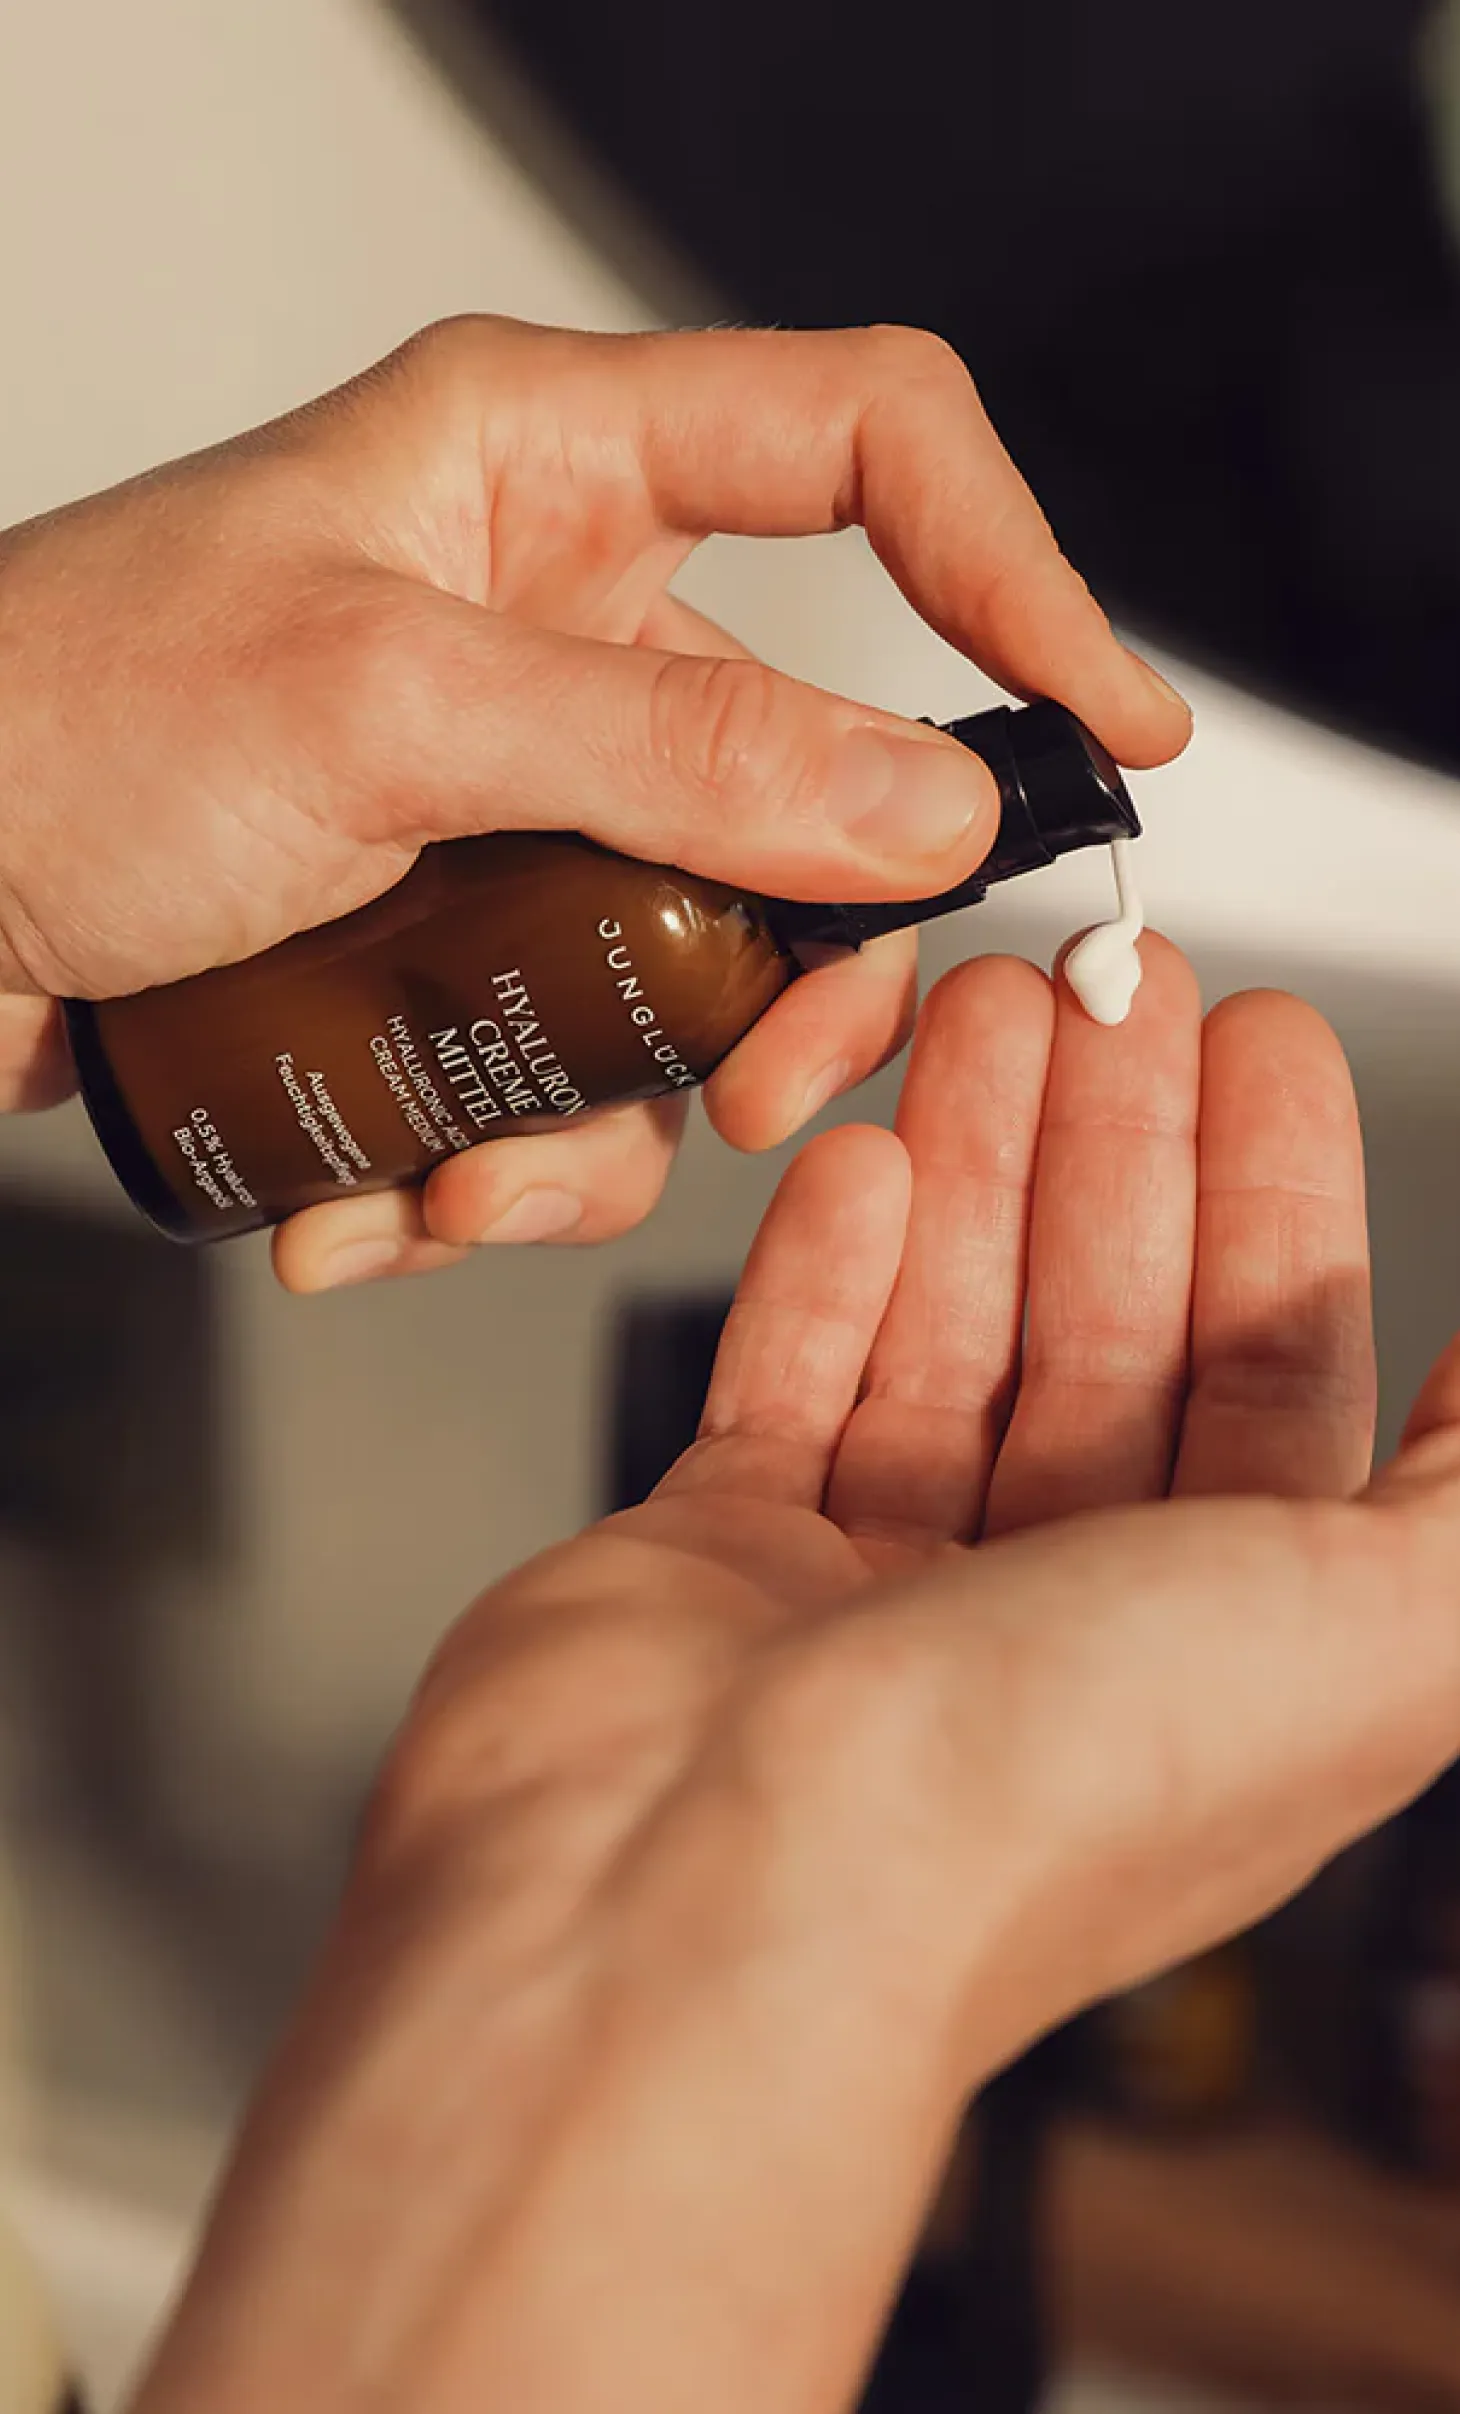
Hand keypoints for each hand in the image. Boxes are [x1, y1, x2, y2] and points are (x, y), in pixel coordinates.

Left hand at [0, 316, 1185, 1286]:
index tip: (1105, 729)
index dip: (1016, 567)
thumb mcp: (379, 712)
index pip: (864, 445)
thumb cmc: (46, 721)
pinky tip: (386, 1200)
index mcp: (543, 472)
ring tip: (478, 1180)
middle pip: (811, 781)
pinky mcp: (455, 932)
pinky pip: (571, 1055)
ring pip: (697, 963)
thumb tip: (916, 802)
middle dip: (799, 974)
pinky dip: (502, 1158)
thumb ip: (668, 750)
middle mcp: (550, 628)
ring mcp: (510, 796)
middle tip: (762, 1089)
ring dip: (613, 1116)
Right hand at [134, 935, 1457, 2413]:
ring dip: (975, 1165)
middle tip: (1110, 982)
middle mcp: (1061, 1623)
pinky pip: (791, 1379)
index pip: (1279, 1371)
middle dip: (1117, 1144)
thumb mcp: (1371, 1635)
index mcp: (1231, 1647)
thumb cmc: (1027, 1800)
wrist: (690, 1898)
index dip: (1278, 1195)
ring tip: (980, 1010)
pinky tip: (855, 1162)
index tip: (1258, 1043)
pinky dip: (829, 1269)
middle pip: (1109, 1326)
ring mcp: (878, 1594)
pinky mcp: (720, 1566)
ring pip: (950, 1331)